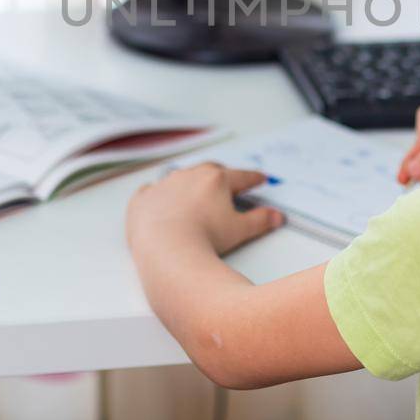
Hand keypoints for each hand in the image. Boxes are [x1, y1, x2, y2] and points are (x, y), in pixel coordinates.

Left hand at [126, 162, 284, 255]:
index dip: (253, 179)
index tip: (259, 179)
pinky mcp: (143, 199)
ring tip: (194, 193)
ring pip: (180, 177)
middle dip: (221, 175)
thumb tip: (276, 217)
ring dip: (188, 183)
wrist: (166, 249)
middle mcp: (189, 176)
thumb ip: (260, 220)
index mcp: (216, 180)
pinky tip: (160, 201)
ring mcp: (164, 185)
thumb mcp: (240, 230)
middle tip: (228, 182)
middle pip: (210, 171)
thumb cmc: (204, 238)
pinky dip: (158, 195)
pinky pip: (151, 192)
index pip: (241, 177)